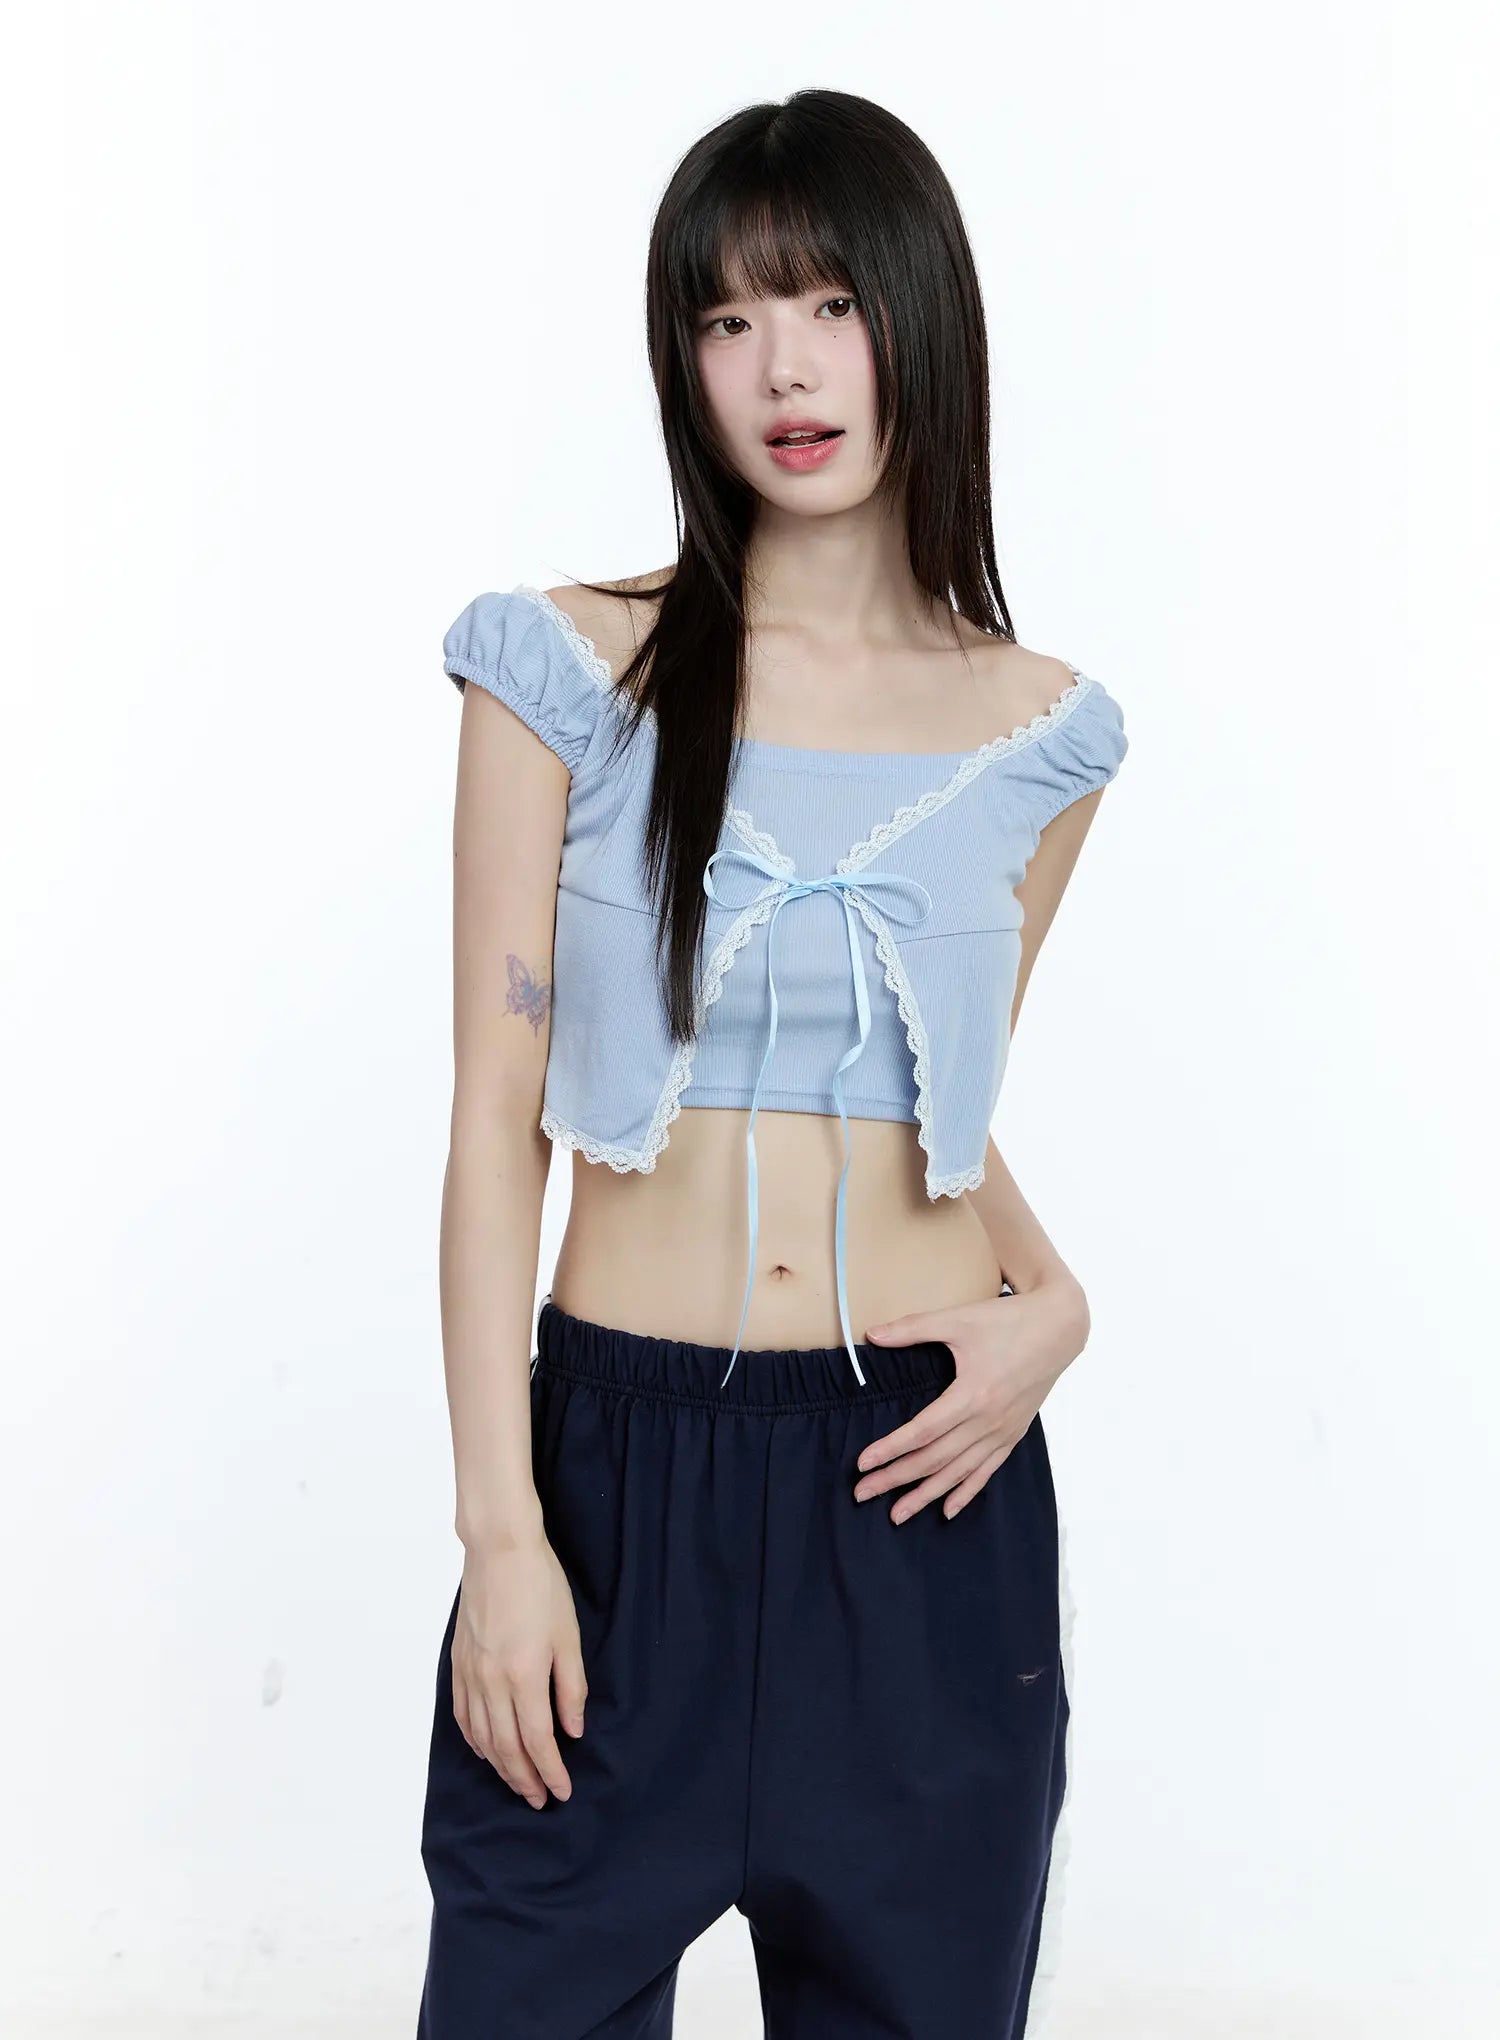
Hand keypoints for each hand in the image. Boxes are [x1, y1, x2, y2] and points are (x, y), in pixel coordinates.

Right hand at [451, 1531, 587, 1808]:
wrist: (499, 1551)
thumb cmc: (541, 1586)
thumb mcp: (568, 1636)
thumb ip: (570, 1687)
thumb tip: (573, 1730)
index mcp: (524, 1676)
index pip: (537, 1741)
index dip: (550, 1771)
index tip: (561, 1792)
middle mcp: (492, 1682)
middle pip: (507, 1747)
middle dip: (525, 1779)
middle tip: (539, 1800)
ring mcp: (471, 1674)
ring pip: (483, 1737)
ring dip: (500, 1766)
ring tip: (517, 1782)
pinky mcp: (459, 1663)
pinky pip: (464, 1714)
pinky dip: (475, 1740)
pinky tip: (486, 1749)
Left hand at [854, 1273, 1089, 1522]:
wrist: (1059, 1328)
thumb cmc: (1008, 1321)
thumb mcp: (958, 1319)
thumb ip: (913, 1328)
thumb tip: (871, 1334)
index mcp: (973, 1394)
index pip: (922, 1432)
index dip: (890, 1449)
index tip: (862, 1464)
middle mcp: (989, 1421)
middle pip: (935, 1459)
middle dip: (896, 1479)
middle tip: (863, 1493)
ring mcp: (1003, 1431)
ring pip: (958, 1472)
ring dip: (925, 1495)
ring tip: (897, 1515)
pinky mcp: (1014, 1434)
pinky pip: (987, 1471)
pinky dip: (965, 1492)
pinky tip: (947, 1511)